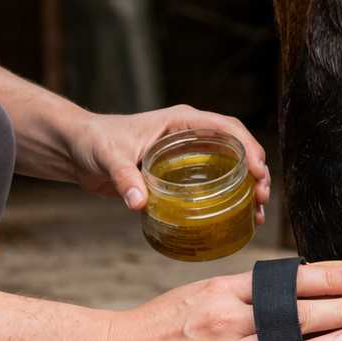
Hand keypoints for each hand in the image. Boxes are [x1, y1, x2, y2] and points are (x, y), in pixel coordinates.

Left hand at [71, 106, 270, 223]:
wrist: (79, 150)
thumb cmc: (95, 143)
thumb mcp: (110, 158)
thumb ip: (125, 178)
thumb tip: (139, 203)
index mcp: (181, 122)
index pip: (227, 128)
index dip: (248, 148)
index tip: (257, 172)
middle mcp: (190, 136)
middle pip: (237, 148)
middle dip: (257, 171)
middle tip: (262, 198)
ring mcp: (187, 155)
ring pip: (230, 167)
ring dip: (248, 187)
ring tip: (257, 213)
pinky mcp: (180, 174)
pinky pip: (214, 182)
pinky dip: (229, 198)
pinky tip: (237, 217)